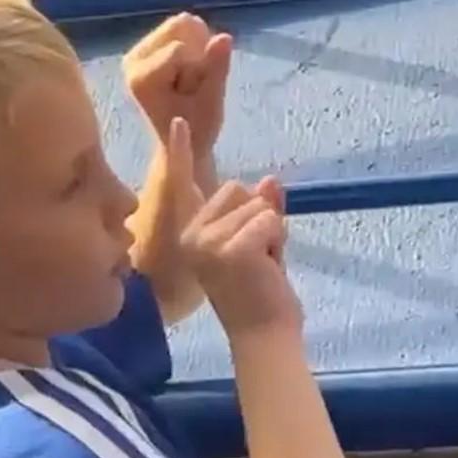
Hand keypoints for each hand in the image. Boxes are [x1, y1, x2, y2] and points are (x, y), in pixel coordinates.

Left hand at [123, 13, 232, 158]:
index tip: (192, 95)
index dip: (198, 68)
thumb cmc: (197, 128)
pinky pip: (184, 24)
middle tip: (192, 84)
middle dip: (198, 51)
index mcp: (141, 78)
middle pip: (180, 26)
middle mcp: (132, 60)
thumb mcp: (211, 103)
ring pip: (184, 22)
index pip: (179, 50)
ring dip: (198, 47)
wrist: (183, 139)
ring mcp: (138, 50)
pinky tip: (190, 69)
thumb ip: (216, 70)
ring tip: (191, 78)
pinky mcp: (148, 44)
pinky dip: (196, 42)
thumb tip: (225, 36)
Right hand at [170, 117, 301, 337]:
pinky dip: (279, 241)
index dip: (179, 153)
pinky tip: (269, 268)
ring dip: (272, 232)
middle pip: (238, 188)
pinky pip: (270, 219)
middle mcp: (191, 235)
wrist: (265, 335)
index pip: (184, 185)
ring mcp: (207, 241)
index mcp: (191, 234)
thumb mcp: (260, 245)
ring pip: (259, 205)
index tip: (179, 122)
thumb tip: (269, 180)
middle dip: (259, 216)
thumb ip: (260, 212)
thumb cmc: (260, 295)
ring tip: (264, 266)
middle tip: (258, 257)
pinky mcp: (230, 248)